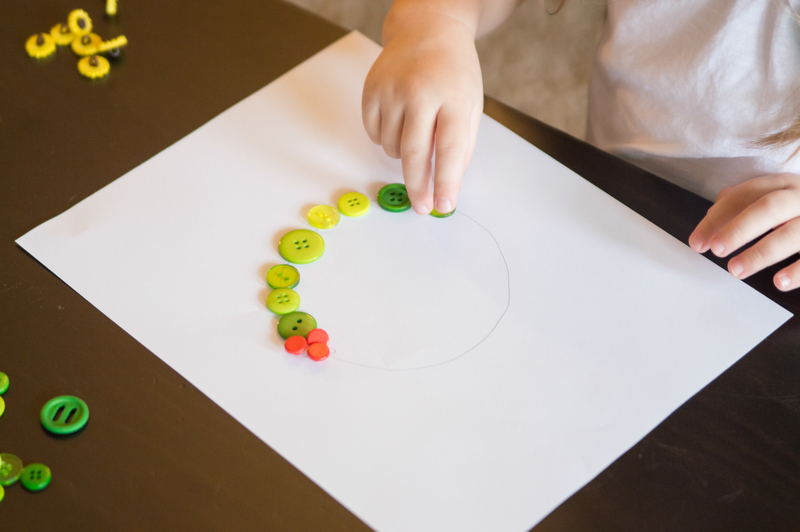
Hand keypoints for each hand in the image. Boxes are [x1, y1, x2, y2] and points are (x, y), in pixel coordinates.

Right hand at [362, 7, 482, 214]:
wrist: (427, 31)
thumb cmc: (453, 72)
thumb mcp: (471, 106)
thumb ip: (462, 147)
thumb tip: (448, 187)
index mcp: (453, 98)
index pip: (449, 150)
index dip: (445, 183)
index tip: (443, 206)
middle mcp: (420, 93)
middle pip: (414, 154)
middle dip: (418, 187)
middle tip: (421, 206)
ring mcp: (392, 90)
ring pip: (393, 148)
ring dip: (404, 155)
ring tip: (417, 131)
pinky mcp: (371, 91)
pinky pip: (375, 135)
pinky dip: (387, 139)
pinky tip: (399, 120)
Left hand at [688, 173, 799, 290]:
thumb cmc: (798, 213)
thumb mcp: (775, 201)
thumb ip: (744, 207)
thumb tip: (710, 222)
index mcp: (783, 184)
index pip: (744, 195)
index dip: (717, 218)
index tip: (697, 242)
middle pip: (769, 207)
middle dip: (739, 228)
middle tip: (717, 250)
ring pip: (792, 232)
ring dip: (761, 253)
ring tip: (736, 270)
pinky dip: (799, 271)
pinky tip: (779, 282)